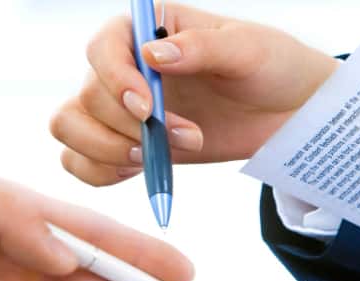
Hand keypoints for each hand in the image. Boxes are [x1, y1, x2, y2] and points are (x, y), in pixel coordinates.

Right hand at [50, 3, 339, 185]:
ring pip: (70, 128)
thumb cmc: (272, 67)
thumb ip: (201, 48)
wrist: (288, 113)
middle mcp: (124, 67)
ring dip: (107, 151)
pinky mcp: (126, 144)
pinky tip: (141, 170)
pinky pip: (81, 161)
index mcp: (147, 28)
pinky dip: (99, 172)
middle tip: (188, 138)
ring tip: (156, 159)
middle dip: (129, 128)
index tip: (147, 109)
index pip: (102, 48)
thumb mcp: (248, 50)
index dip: (116, 80)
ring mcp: (120, 109)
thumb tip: (152, 54)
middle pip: (86, 97)